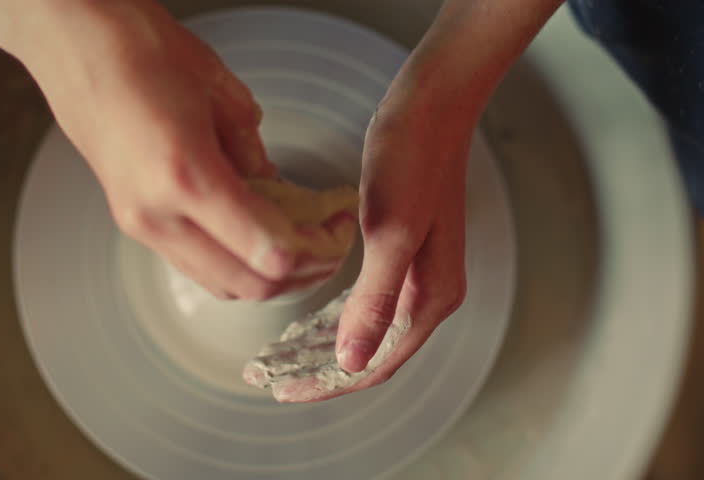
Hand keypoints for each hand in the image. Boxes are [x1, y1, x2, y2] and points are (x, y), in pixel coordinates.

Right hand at [0, 0, 353, 298]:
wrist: (75, 45)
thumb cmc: (143, 51)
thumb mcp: (223, 96)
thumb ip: (256, 157)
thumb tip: (280, 196)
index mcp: (186, 177)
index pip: (269, 253)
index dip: (318, 249)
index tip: (339, 225)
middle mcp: (158, 215)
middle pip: (250, 285)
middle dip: (302, 271)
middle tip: (330, 240)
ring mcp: (140, 225)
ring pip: (222, 284)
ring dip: (269, 275)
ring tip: (300, 242)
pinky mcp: (133, 223)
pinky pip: (197, 265)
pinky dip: (236, 262)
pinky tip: (256, 233)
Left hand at [244, 81, 471, 401]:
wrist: (433, 105)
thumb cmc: (412, 160)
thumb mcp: (390, 232)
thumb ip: (374, 302)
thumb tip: (352, 361)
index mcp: (431, 297)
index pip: (376, 363)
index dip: (329, 384)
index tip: (284, 390)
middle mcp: (428, 292)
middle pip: (370, 352)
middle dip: (319, 370)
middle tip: (269, 377)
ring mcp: (416, 272)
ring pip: (364, 328)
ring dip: (322, 346)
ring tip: (279, 356)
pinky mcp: (400, 250)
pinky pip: (364, 300)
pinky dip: (333, 316)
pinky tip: (305, 321)